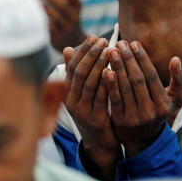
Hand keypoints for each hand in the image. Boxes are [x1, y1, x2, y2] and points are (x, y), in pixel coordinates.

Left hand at [34, 0, 84, 52]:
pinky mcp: (58, 36)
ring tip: (32, 1)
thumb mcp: (69, 4)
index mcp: (77, 4)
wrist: (73, 42)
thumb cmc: (66, 16)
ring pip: (55, 17)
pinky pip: (49, 28)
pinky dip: (41, 21)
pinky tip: (32, 15)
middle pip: (62, 4)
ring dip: (43, 8)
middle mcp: (74, 15)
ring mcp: (66, 27)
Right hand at [63, 37, 119, 176]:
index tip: (94, 36)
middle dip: (92, 54)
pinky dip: (107, 83)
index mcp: (66, 93)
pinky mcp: (95, 119)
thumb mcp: (82, 93)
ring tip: (110, 51)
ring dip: (100, 65)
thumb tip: (67, 48)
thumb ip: (77, 73)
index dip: (83, 50)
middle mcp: (71, 101)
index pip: (72, 66)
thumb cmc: (92, 112)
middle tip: (103, 40)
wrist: (99, 144)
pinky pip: (101, 98)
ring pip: (90, 83)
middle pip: (80, 73)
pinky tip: (114, 71)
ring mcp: (82, 111)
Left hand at [104, 41, 181, 157]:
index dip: (142, 58)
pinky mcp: (120, 121)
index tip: (133, 43)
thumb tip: (176, 59)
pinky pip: (115, 99)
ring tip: (111, 52)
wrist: (143, 140)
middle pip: (137, 80)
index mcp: (164, 104)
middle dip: (128, 59)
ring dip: (117, 67)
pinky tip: (105, 70)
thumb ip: (178, 79)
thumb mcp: (173, 98)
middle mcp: (151, 112)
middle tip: (119, 43)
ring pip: (125, 88)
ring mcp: (135, 118)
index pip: (151, 76)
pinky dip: (110, 84)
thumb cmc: (157, 111)